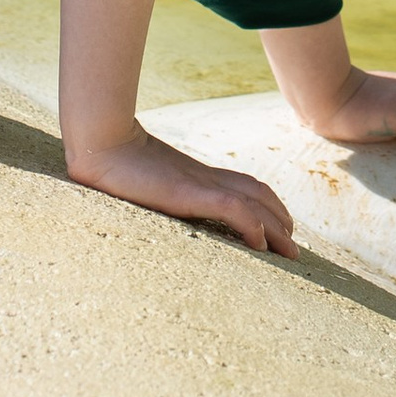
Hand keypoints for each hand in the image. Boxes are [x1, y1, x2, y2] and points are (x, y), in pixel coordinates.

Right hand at [63, 121, 296, 257]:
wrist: (102, 145)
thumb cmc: (114, 167)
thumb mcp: (147, 185)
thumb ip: (163, 194)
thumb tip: (163, 207)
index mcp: (198, 177)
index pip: (247, 187)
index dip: (268, 206)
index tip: (279, 230)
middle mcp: (206, 178)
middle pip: (258, 194)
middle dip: (280, 220)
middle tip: (293, 248)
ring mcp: (199, 184)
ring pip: (253, 202)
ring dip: (275, 228)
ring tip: (289, 251)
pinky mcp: (189, 193)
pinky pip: (232, 208)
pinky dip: (251, 224)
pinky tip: (260, 244)